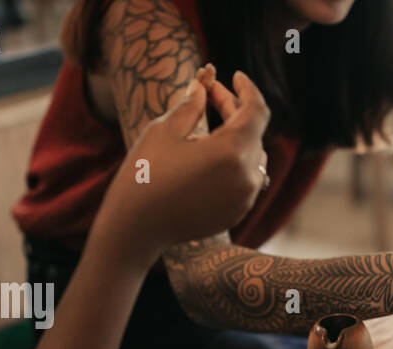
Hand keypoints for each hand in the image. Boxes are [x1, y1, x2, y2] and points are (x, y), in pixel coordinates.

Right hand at [97, 70, 269, 261]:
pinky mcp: (237, 212)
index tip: (235, 76)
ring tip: (209, 125)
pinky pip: (246, 179)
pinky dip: (234, 161)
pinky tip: (210, 155)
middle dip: (235, 109)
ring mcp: (245, 198)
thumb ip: (190, 105)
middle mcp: (246, 176)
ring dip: (237, 136)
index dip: (247, 89)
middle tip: (210, 93)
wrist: (136, 228)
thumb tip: (202, 86)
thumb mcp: (164, 130)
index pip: (256, 110)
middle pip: (253, 132)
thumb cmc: (145, 174)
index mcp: (232, 151)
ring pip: (253, 156)